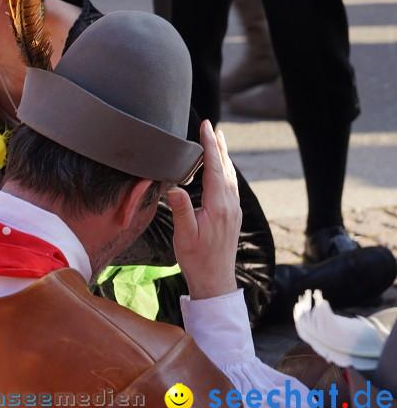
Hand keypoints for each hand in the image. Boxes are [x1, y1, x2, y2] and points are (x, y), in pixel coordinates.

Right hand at [168, 120, 241, 300]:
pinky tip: (221, 171)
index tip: (206, 127)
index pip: (213, 168)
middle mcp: (230, 205)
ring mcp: (234, 210)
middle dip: (218, 146)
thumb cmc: (196, 259)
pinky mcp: (233, 216)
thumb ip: (181, 210)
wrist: (215, 280)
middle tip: (212, 127)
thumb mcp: (184, 236)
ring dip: (223, 157)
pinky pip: (231, 186)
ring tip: (218, 142)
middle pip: (225, 168)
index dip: (209, 146)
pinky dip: (225, 171)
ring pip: (230, 176)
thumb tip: (174, 188)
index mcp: (217, 206)